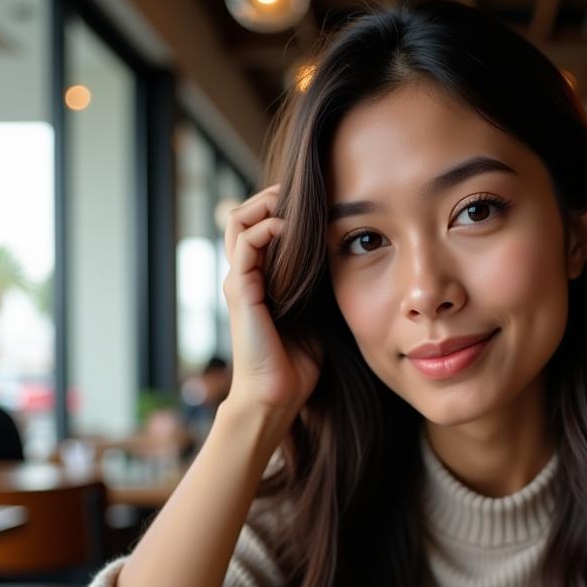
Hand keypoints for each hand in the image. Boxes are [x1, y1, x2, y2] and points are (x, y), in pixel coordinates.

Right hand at [221, 183, 321, 426]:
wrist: (277, 397)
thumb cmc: (298, 364)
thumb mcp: (316, 316)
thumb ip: (320, 290)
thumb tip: (348, 264)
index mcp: (260, 282)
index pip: (259, 229)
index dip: (279, 209)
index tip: (313, 200)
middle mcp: (244, 277)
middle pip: (242, 217)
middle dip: (268, 197)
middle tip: (299, 190)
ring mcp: (239, 283)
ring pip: (238, 222)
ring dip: (264, 204)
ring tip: (290, 199)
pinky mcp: (241, 292)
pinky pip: (246, 246)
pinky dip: (265, 228)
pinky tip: (287, 226)